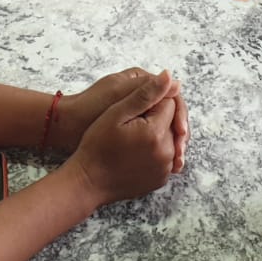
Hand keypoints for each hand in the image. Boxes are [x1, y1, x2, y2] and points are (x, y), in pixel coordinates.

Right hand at [67, 70, 183, 204]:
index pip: (169, 103)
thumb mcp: (117, 113)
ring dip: (157, 133)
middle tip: (130, 124)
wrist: (88, 182)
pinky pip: (165, 156)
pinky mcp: (161, 179)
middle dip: (157, 117)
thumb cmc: (97, 146)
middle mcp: (167, 152)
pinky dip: (155, 150)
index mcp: (157, 133)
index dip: (151, 100)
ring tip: (131, 137)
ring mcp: (165, 168)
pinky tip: (136, 150)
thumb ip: (146, 94)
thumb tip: (170, 78)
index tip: (132, 108)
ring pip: (170, 138)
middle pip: (173, 121)